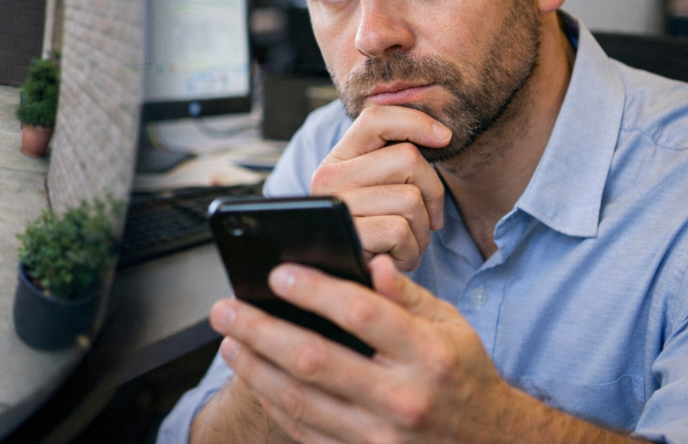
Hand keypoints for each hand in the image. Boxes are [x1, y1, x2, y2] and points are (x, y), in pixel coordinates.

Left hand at [210, 256, 517, 443]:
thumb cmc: (462, 375)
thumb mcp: (451, 327)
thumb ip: (407, 295)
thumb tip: (370, 262)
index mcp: (429, 355)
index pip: (362, 314)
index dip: (315, 291)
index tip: (277, 273)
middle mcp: (404, 399)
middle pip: (315, 359)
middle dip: (260, 330)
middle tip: (225, 309)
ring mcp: (381, 437)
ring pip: (300, 400)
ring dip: (254, 368)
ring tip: (227, 341)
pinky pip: (305, 430)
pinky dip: (272, 402)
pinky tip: (254, 376)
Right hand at [310, 105, 449, 270]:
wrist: (348, 283)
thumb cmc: (374, 235)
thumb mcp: (379, 193)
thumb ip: (396, 162)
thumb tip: (443, 135)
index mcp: (337, 159)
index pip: (376, 118)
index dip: (416, 121)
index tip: (444, 138)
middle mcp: (328, 177)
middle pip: (408, 159)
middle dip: (432, 192)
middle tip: (426, 218)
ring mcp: (337, 205)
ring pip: (410, 198)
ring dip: (422, 229)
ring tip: (406, 242)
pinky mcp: (348, 234)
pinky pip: (400, 230)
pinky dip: (410, 251)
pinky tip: (397, 258)